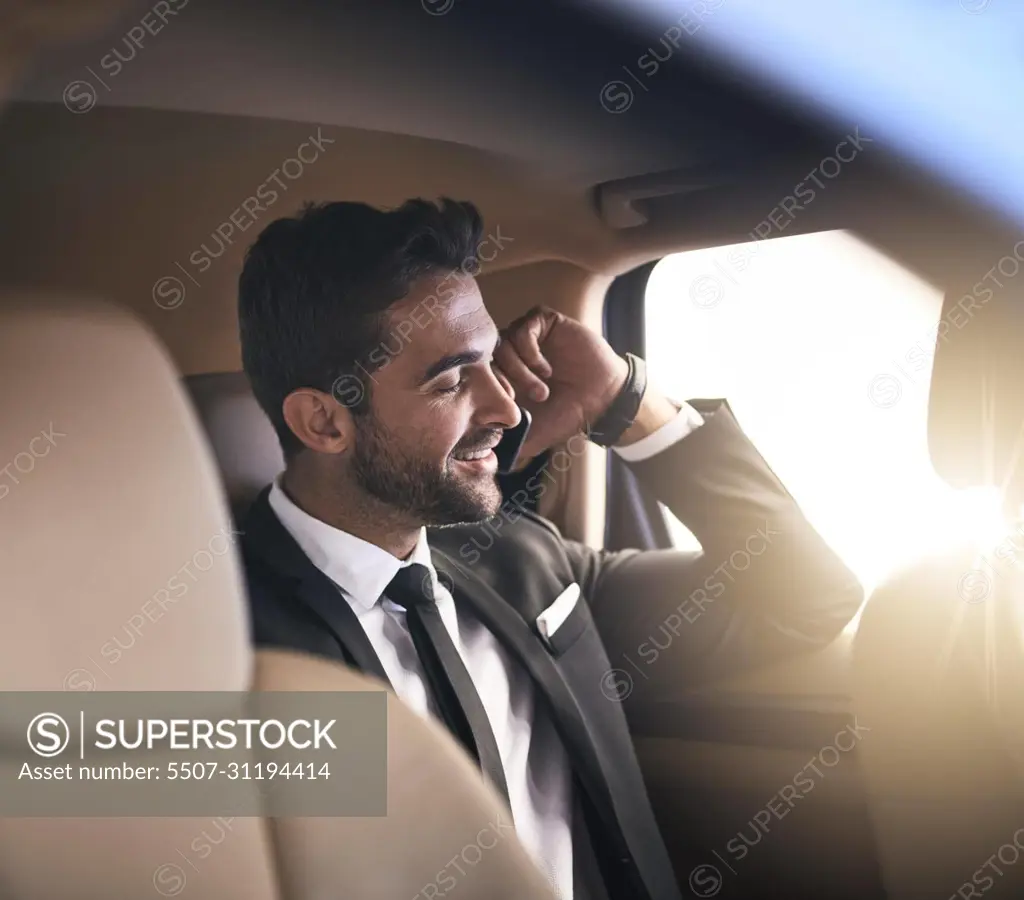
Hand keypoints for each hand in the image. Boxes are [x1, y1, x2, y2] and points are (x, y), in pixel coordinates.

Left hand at [494, 306, 627, 460]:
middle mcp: (513, 353)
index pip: (479, 372)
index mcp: (505, 375)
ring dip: (519, 370)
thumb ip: (508, 443)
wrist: (601, 400)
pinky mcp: (544, 322)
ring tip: (541, 389)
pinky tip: (546, 370)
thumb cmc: (567, 416)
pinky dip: (530, 352)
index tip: (509, 406)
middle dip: (502, 380)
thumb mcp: (531, 436)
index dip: (488, 389)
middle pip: (488, 355)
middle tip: (520, 399)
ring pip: (504, 342)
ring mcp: (528, 337)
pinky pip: (524, 328)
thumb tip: (484, 455)